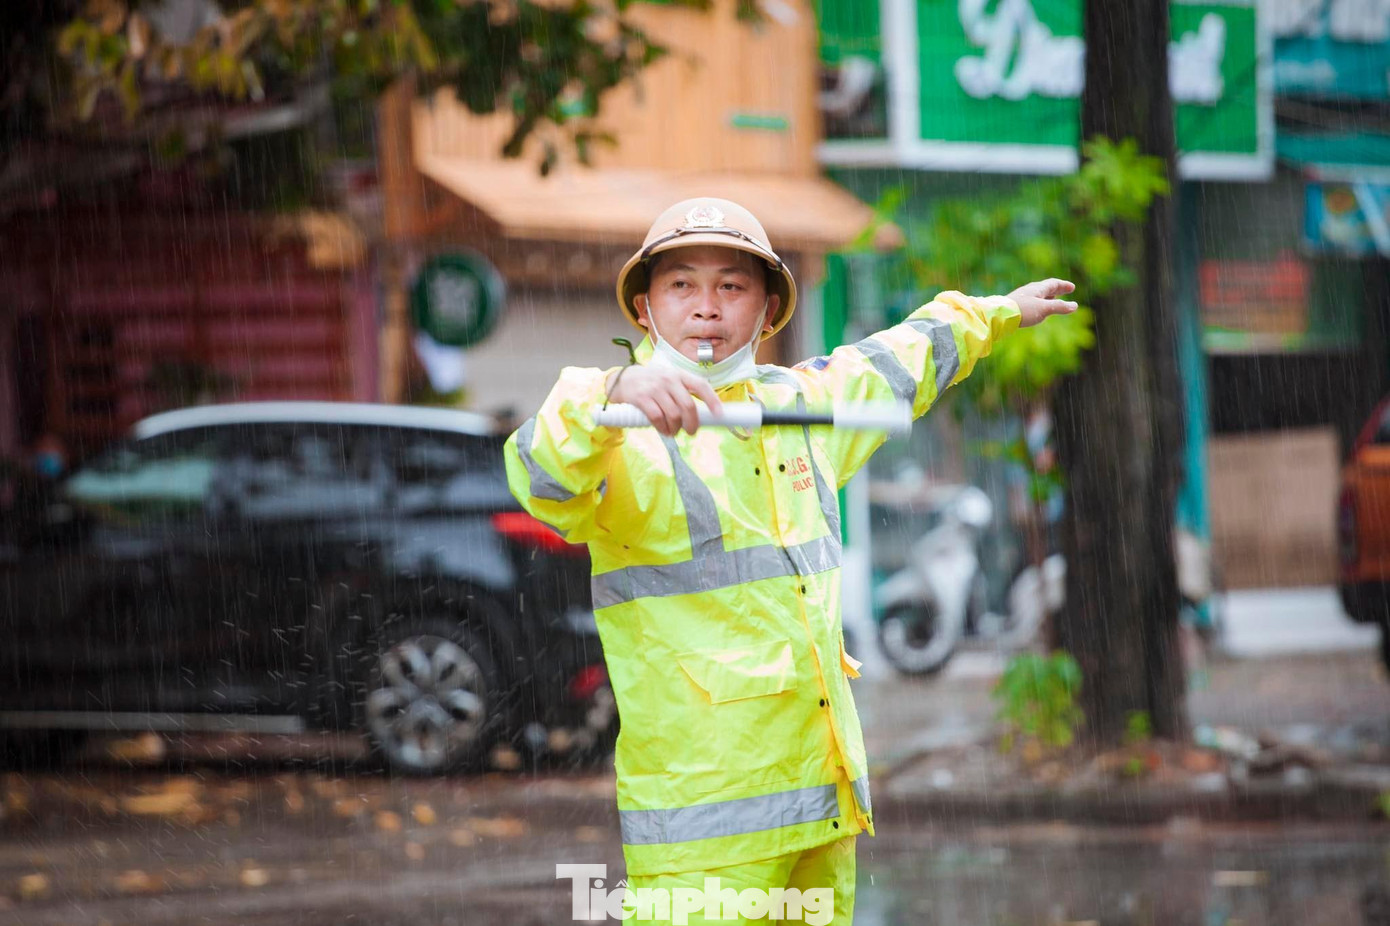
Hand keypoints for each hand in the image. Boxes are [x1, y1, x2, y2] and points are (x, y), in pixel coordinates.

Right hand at [605, 365, 722, 436]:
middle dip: (692, 423)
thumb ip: (683, 391)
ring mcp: (655, 388)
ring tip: (673, 431)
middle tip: (691, 431)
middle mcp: (668, 379)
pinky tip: (663, 430)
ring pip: (674, 415)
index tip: (719, 414)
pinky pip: (658, 418)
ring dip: (676, 428)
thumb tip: (701, 414)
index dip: (712, 400)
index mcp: (679, 374)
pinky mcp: (642, 398)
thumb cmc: (650, 382)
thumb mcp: (668, 379)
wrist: (622, 379)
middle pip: (688, 405)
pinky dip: (663, 428)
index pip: (700, 385)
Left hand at [1007, 279, 1077, 327]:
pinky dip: (1040, 303)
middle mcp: (1030, 290)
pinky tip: (1038, 309)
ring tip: (1054, 298)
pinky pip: (1032, 301)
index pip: (1053, 283)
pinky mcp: (1016, 305)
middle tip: (1066, 291)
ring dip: (1048, 296)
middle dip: (1057, 289)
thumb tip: (1074, 306)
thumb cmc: (1024, 310)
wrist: (1000, 316)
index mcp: (1038, 288)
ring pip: (1038, 295)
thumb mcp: (1045, 309)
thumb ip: (1060, 307)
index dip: (1063, 285)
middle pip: (1046, 288)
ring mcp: (1022, 297)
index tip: (1072, 287)